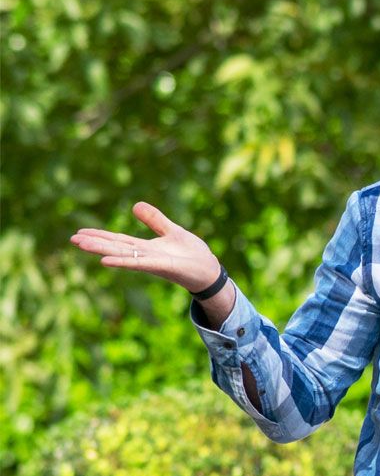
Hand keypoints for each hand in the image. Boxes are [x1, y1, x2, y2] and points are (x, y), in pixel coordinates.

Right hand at [70, 202, 222, 291]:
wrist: (210, 270)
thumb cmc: (192, 254)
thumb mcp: (172, 230)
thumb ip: (155, 220)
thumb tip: (135, 205)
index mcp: (145, 248)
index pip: (118, 240)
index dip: (99, 236)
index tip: (79, 233)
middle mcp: (145, 256)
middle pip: (115, 247)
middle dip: (94, 243)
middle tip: (72, 239)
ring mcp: (152, 262)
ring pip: (122, 255)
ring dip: (101, 250)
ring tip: (81, 245)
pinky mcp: (162, 266)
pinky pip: (139, 263)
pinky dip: (122, 262)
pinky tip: (104, 261)